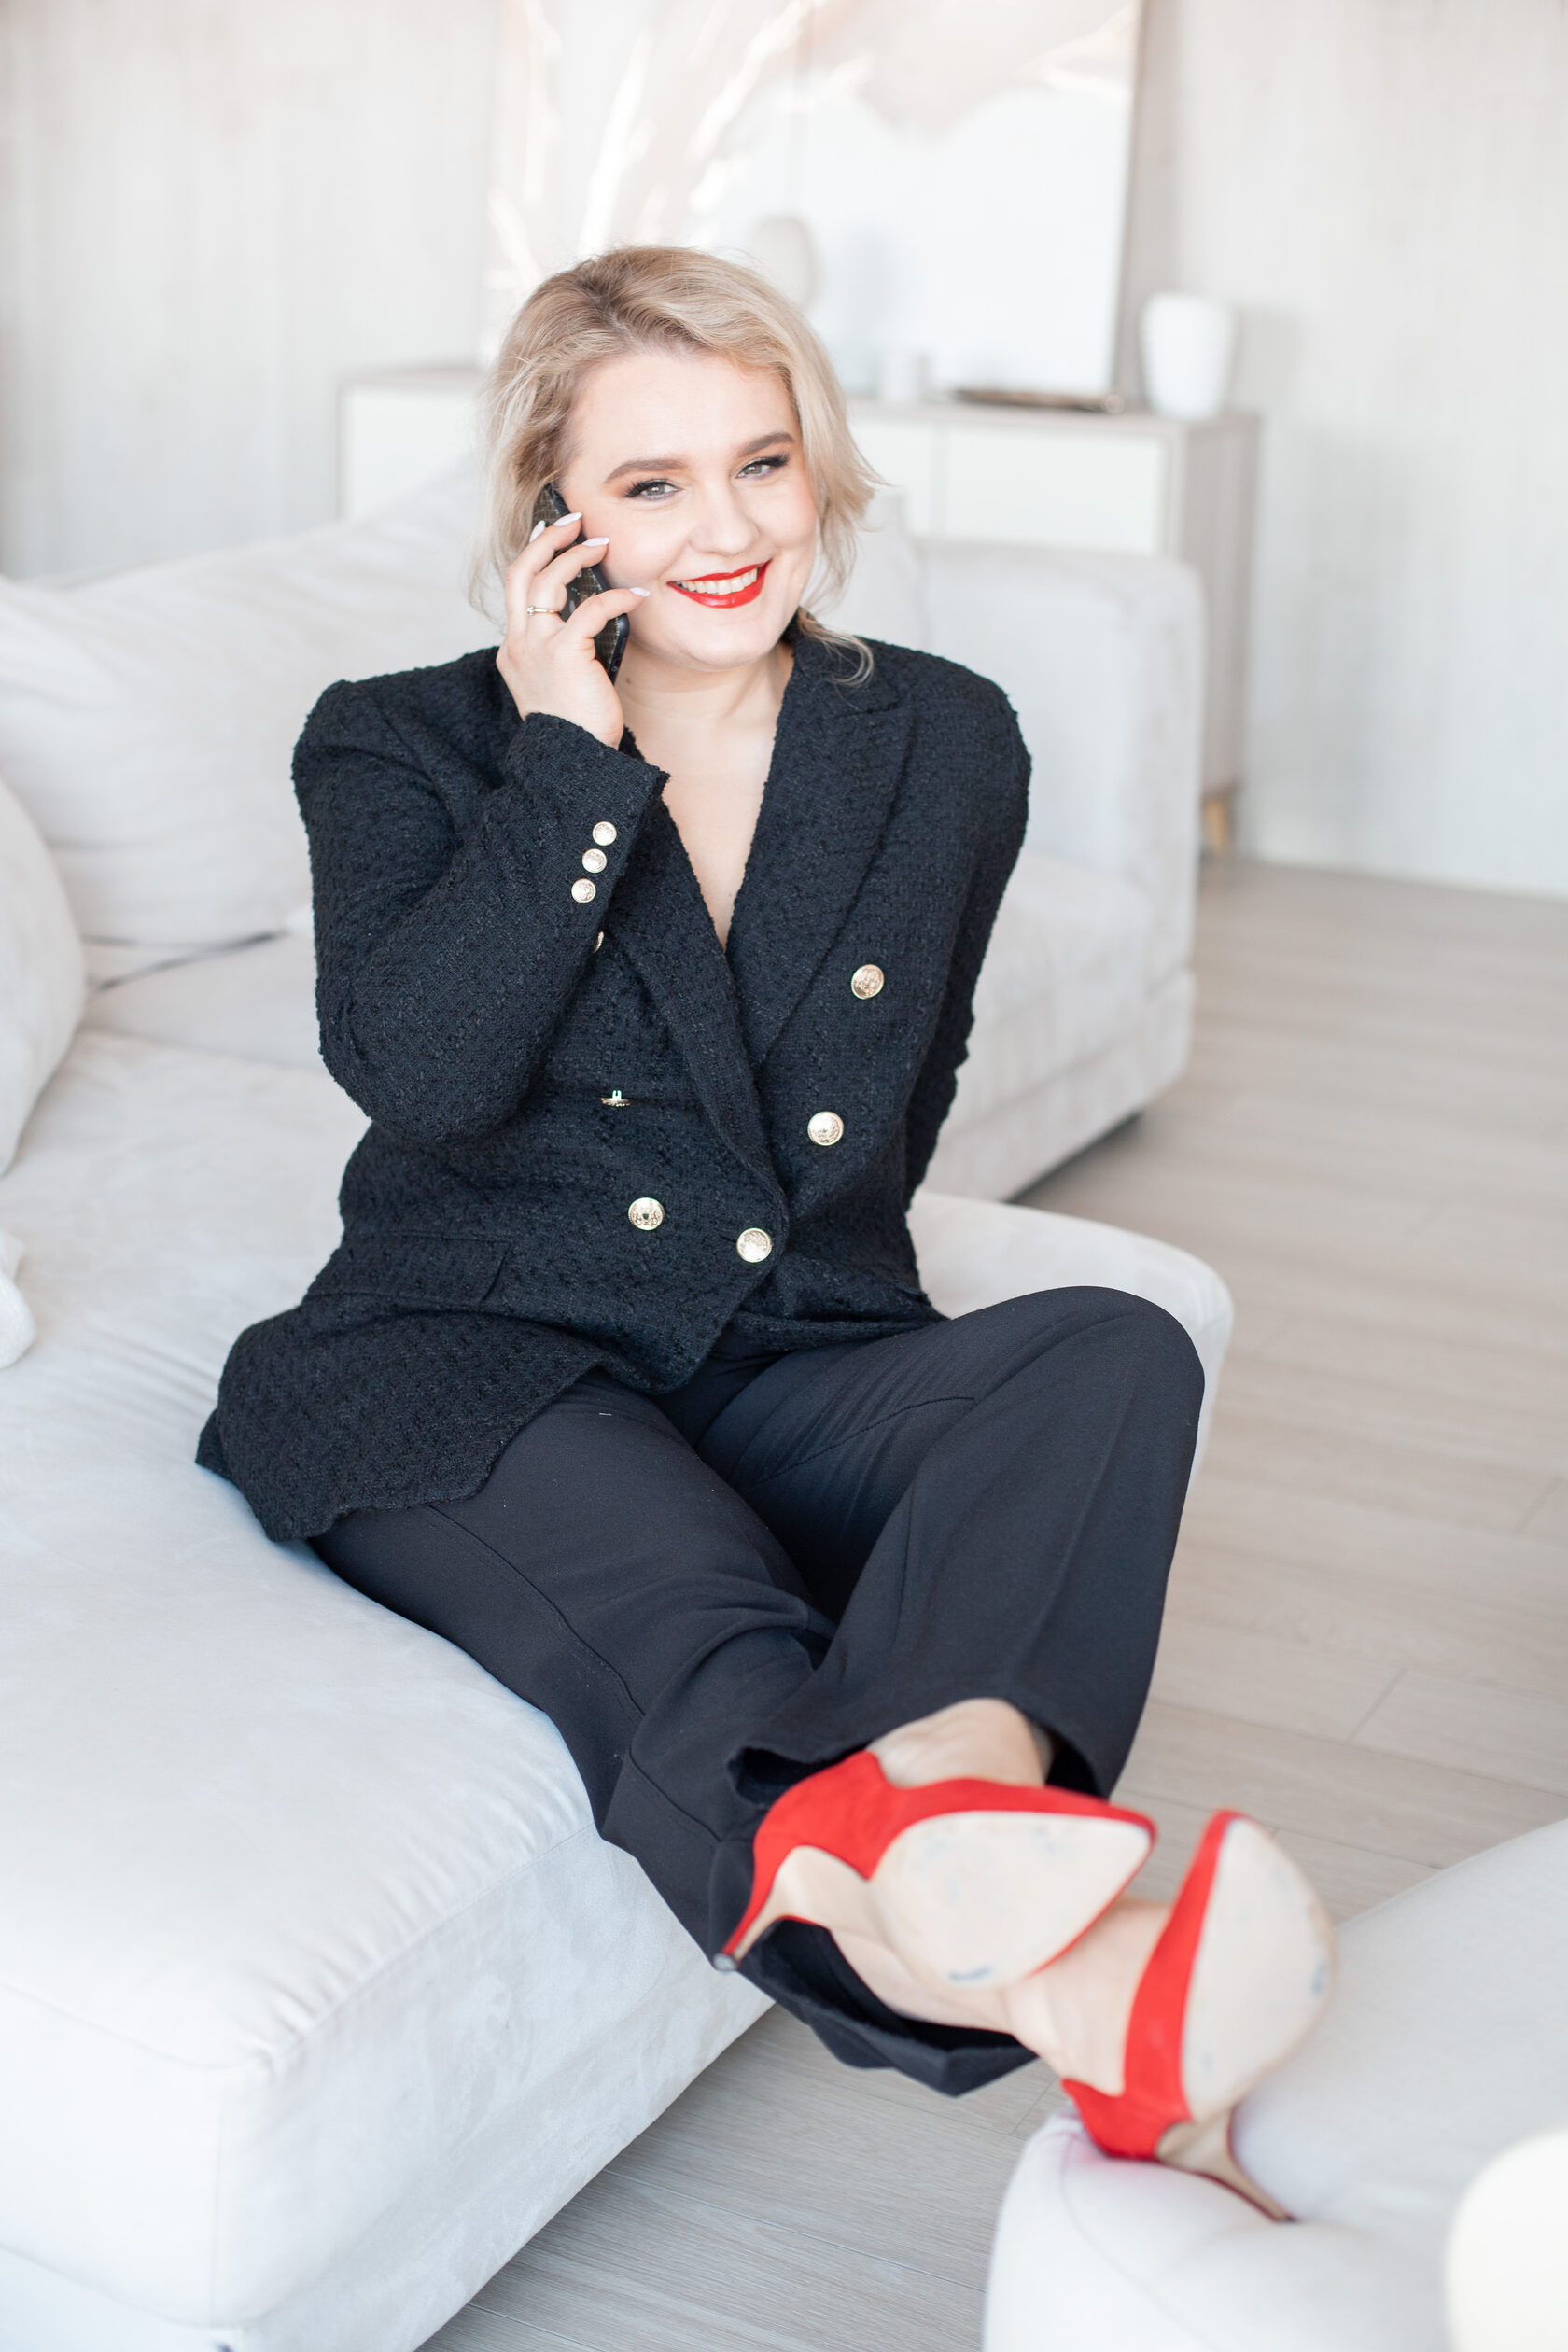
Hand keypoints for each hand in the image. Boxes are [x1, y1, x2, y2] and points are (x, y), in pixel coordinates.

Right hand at [496, 513, 647, 747]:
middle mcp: (518, 643)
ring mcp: (536, 646)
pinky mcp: (563, 653)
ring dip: (577, 556)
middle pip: (521, 571)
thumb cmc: (576, 729)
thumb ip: (566, 651)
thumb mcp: (562, 683)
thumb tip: (594, 621)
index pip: (516, 589)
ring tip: (603, 544)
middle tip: (572, 519)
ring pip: (548, 580)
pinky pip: (591, 609)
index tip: (550, 533)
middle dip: (545, 538)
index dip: (533, 555)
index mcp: (514, 650)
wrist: (572, 761)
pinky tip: (637, 596)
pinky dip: (616, 597)